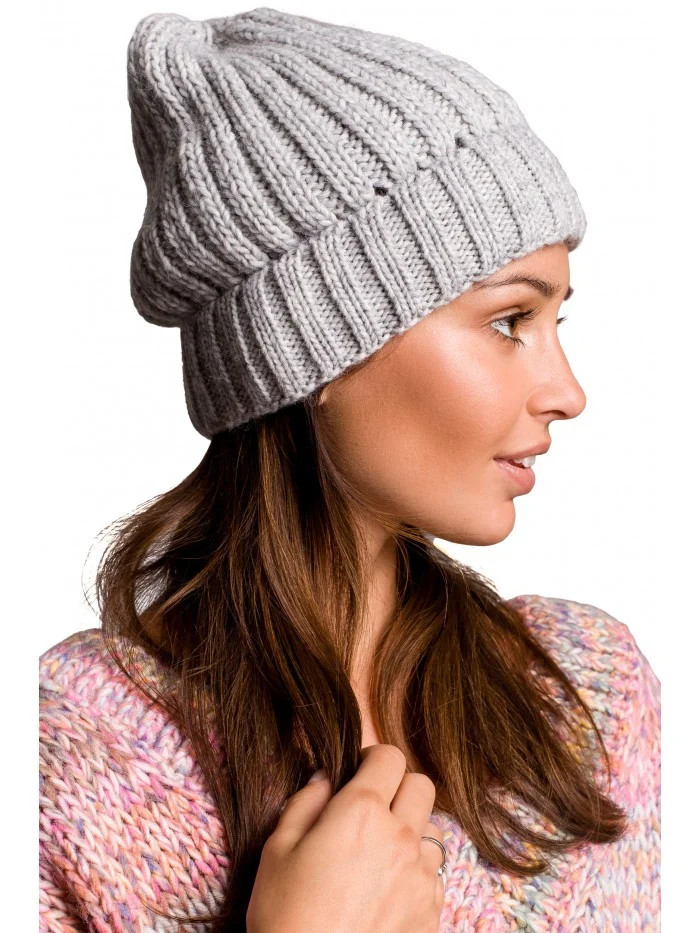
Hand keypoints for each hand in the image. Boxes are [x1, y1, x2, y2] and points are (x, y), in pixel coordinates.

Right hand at [246, 744, 445, 932]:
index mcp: (361, 811)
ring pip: (433, 828)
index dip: (372, 759)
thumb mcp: (277, 851)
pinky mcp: (432, 911)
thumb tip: (325, 779)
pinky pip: (435, 873)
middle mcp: (401, 836)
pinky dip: (416, 871)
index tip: (358, 773)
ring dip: (411, 830)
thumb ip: (305, 803)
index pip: (389, 756)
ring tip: (381, 853)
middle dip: (399, 786)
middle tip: (373, 808)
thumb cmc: (287, 918)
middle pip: (421, 784)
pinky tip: (388, 889)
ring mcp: (421, 875)